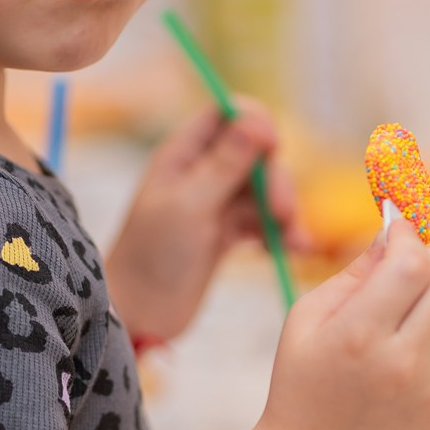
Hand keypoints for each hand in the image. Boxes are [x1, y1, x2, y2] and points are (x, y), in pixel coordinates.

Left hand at [105, 101, 306, 343]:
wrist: (138, 315)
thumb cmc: (151, 256)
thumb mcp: (189, 206)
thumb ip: (224, 164)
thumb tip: (256, 119)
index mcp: (183, 154)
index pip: (227, 114)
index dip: (255, 123)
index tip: (274, 147)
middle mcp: (201, 172)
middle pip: (256, 154)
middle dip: (275, 180)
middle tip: (280, 212)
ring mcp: (216, 203)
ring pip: (264, 189)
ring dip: (284, 210)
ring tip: (292, 241)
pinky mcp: (227, 234)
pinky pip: (264, 221)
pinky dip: (280, 232)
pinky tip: (290, 250)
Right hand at [259, 219, 429, 429]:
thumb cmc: (303, 385)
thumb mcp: (306, 320)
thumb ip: (354, 273)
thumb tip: (395, 234)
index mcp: (359, 337)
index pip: (412, 265)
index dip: (409, 239)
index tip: (399, 233)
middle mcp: (404, 365)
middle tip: (414, 264)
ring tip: (425, 302)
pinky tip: (427, 342)